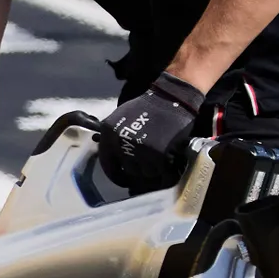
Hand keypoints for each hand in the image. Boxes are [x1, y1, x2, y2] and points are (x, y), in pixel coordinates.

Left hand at [93, 75, 206, 194]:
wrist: (171, 98)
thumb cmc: (147, 107)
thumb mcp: (120, 117)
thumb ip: (113, 137)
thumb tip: (112, 157)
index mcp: (108, 134)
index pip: (107, 164)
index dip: (116, 175)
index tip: (123, 179)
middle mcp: (121, 144)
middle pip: (128, 170)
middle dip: (138, 170)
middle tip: (147, 166)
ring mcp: (140, 150)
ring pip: (144, 173)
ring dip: (152, 170)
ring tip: (158, 160)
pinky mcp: (158, 154)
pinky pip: (160, 171)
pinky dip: (165, 170)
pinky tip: (167, 163)